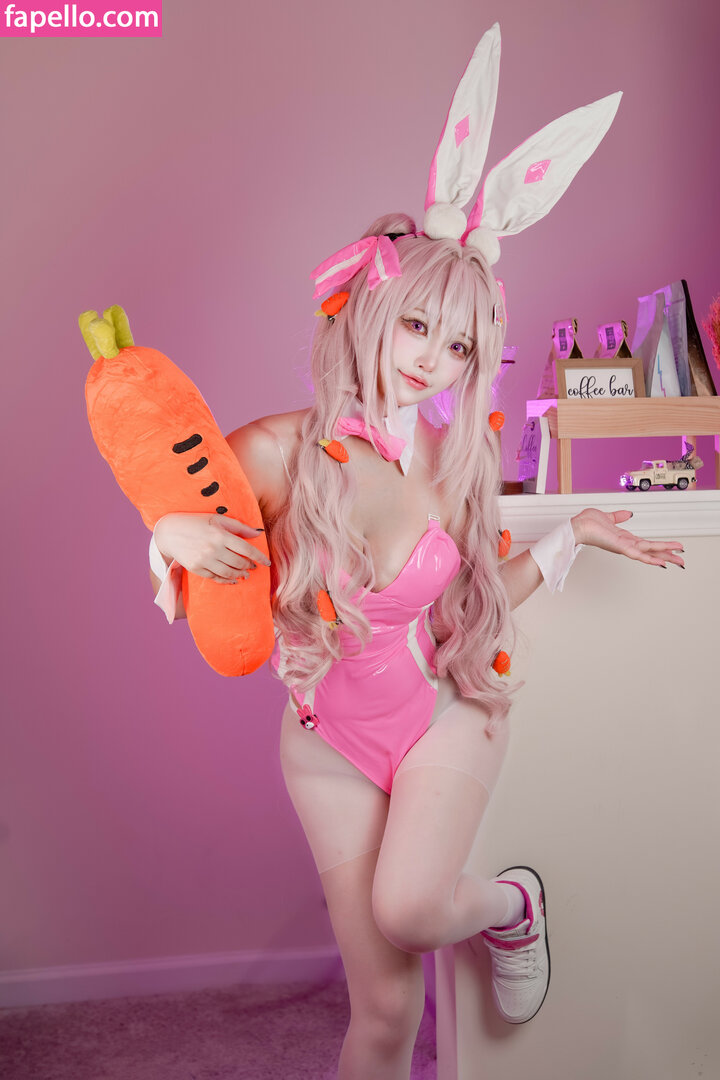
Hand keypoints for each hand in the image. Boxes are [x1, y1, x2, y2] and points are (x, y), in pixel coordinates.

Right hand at [154, 512, 270, 582]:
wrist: (170, 531)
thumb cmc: (196, 522)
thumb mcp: (217, 519)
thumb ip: (239, 527)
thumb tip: (259, 533)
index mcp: (221, 534)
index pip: (246, 549)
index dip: (259, 557)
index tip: (267, 562)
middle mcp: (213, 548)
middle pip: (239, 563)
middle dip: (249, 566)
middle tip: (253, 567)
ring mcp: (204, 560)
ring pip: (229, 573)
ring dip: (240, 575)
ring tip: (245, 575)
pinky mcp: (196, 568)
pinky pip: (215, 578)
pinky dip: (226, 580)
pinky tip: (232, 580)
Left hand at [571, 509, 684, 568]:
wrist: (577, 525)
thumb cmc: (587, 522)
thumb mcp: (608, 517)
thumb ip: (619, 517)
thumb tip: (629, 514)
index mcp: (624, 538)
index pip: (647, 543)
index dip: (660, 546)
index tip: (673, 549)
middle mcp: (626, 544)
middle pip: (651, 551)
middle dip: (668, 555)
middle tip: (682, 561)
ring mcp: (623, 547)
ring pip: (649, 552)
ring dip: (665, 556)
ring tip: (679, 560)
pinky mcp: (620, 548)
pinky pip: (638, 554)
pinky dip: (650, 559)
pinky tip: (661, 562)